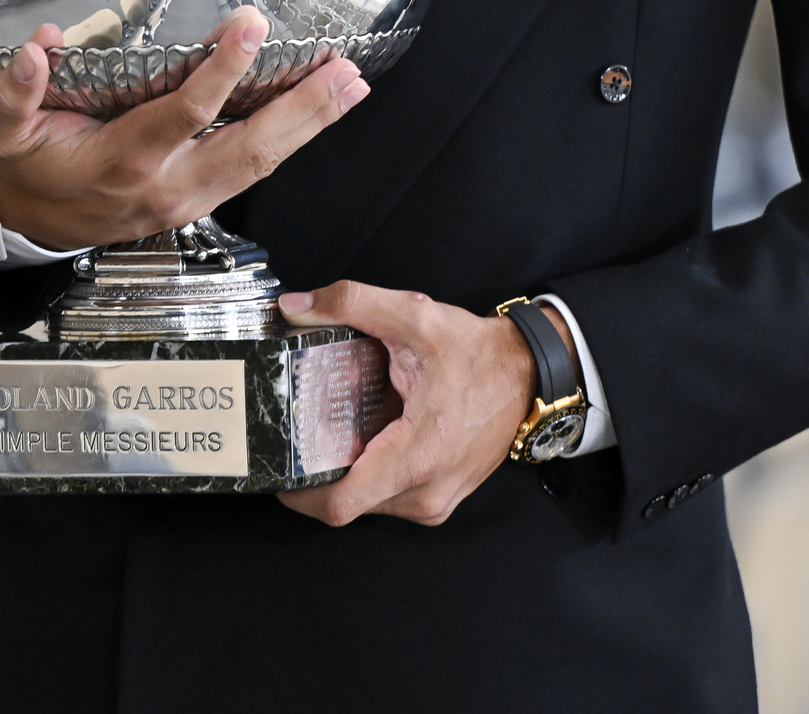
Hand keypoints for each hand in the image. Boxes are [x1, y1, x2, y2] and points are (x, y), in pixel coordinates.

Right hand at [0, 7, 368, 251]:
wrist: (31, 224)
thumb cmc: (29, 168)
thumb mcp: (5, 131)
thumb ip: (16, 91)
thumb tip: (38, 47)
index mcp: (127, 159)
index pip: (187, 113)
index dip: (222, 71)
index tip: (251, 27)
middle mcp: (169, 183)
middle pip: (249, 147)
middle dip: (302, 109)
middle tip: (343, 71)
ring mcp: (192, 197)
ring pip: (263, 163)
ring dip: (311, 124)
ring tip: (351, 86)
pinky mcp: (202, 200)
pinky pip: (256, 170)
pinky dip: (293, 140)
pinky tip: (320, 111)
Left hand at [275, 282, 535, 526]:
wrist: (529, 374)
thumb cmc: (478, 354)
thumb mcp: (414, 317)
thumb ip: (351, 304)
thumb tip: (296, 309)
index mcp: (416, 457)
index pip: (340, 505)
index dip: (299, 495)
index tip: (279, 470)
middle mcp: (426, 492)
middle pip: (348, 504)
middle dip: (320, 475)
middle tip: (303, 438)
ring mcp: (436, 502)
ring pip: (369, 504)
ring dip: (349, 474)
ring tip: (336, 434)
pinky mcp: (442, 499)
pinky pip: (392, 499)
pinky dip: (374, 474)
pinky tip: (371, 439)